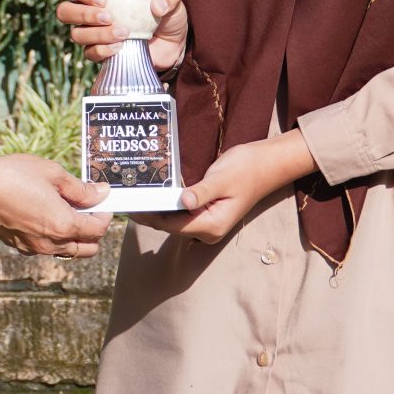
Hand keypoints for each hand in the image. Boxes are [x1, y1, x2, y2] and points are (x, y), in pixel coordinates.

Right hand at [0, 154, 110, 257]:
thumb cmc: (14, 175)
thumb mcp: (53, 174)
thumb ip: (81, 189)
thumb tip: (102, 193)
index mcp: (64, 225)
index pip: (98, 230)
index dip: (106, 214)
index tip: (102, 199)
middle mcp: (51, 243)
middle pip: (88, 249)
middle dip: (94, 230)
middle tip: (88, 207)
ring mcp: (34, 248)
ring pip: (67, 251)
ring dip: (74, 235)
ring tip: (65, 208)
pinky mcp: (19, 246)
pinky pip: (47, 248)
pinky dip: (54, 236)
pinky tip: (45, 213)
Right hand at [58, 0, 186, 72]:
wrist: (173, 45)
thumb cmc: (167, 16)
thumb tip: (157, 5)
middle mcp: (91, 11)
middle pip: (65, 11)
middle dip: (83, 14)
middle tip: (108, 17)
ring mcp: (94, 34)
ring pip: (77, 34)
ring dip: (97, 34)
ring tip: (122, 33)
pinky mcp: (101, 53)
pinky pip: (90, 53)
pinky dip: (103, 50)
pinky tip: (120, 47)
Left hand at [143, 130, 318, 244]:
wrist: (267, 164)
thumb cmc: (246, 169)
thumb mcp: (222, 178)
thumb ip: (201, 192)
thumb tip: (182, 202)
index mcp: (212, 225)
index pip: (172, 226)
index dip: (150, 217)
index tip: (131, 206)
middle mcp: (209, 229)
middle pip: (170, 225)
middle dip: (149, 214)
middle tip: (126, 199)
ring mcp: (208, 222)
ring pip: (174, 220)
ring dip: (157, 209)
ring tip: (136, 196)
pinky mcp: (207, 212)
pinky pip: (182, 213)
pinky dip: (168, 205)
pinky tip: (155, 193)